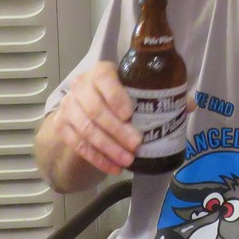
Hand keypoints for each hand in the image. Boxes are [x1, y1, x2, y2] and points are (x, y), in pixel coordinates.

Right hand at [49, 61, 142, 175]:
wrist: (87, 100)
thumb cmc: (118, 94)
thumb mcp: (131, 87)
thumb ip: (149, 95)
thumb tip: (177, 108)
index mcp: (100, 72)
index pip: (104, 80)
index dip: (116, 98)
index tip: (129, 114)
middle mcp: (80, 86)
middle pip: (96, 110)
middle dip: (117, 130)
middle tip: (136, 144)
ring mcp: (68, 106)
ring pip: (87, 129)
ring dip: (108, 148)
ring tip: (127, 160)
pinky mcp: (61, 125)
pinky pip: (78, 145)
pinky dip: (97, 158)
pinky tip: (113, 167)